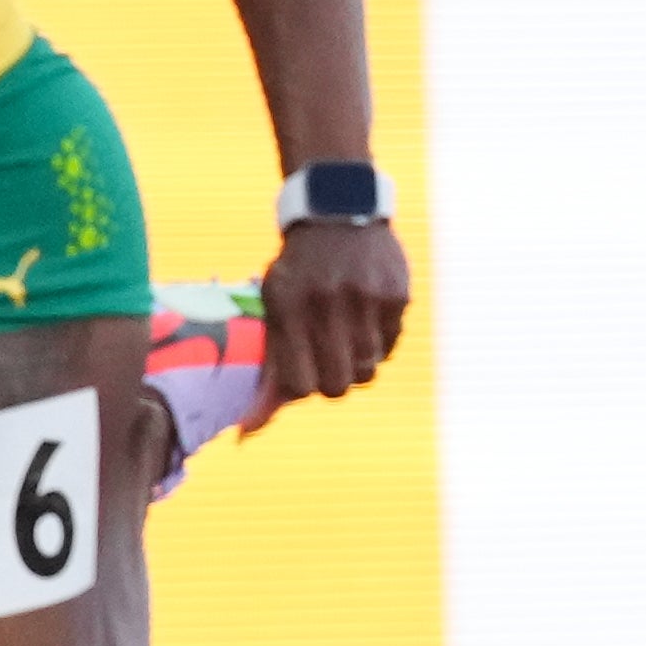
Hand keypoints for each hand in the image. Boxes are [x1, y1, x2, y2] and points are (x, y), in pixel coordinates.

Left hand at [258, 208, 406, 410]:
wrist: (337, 213)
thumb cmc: (296, 273)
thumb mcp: (272, 307)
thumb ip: (267, 368)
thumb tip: (248, 433)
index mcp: (287, 305)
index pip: (300, 384)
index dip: (302, 387)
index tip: (302, 373)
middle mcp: (327, 302)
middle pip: (338, 386)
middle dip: (331, 384)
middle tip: (327, 362)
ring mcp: (366, 298)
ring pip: (367, 370)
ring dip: (356, 364)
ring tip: (344, 337)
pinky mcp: (397, 295)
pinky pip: (391, 346)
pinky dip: (379, 343)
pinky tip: (365, 318)